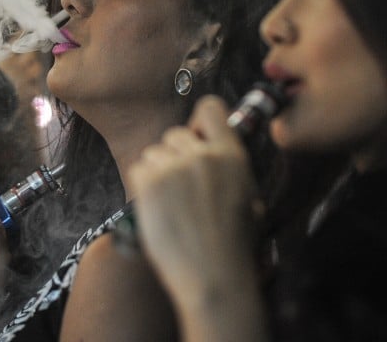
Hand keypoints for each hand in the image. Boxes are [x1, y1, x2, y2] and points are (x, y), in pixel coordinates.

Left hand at [129, 96, 265, 340]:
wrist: (213, 278)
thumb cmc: (233, 246)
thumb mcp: (248, 198)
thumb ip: (228, 168)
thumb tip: (210, 150)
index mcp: (232, 155)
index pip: (210, 108)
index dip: (200, 121)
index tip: (197, 136)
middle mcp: (203, 155)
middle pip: (175, 134)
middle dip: (175, 156)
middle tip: (181, 188)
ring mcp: (175, 167)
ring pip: (153, 153)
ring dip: (157, 173)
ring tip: (172, 205)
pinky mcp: (150, 182)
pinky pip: (138, 169)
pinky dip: (142, 187)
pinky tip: (157, 210)